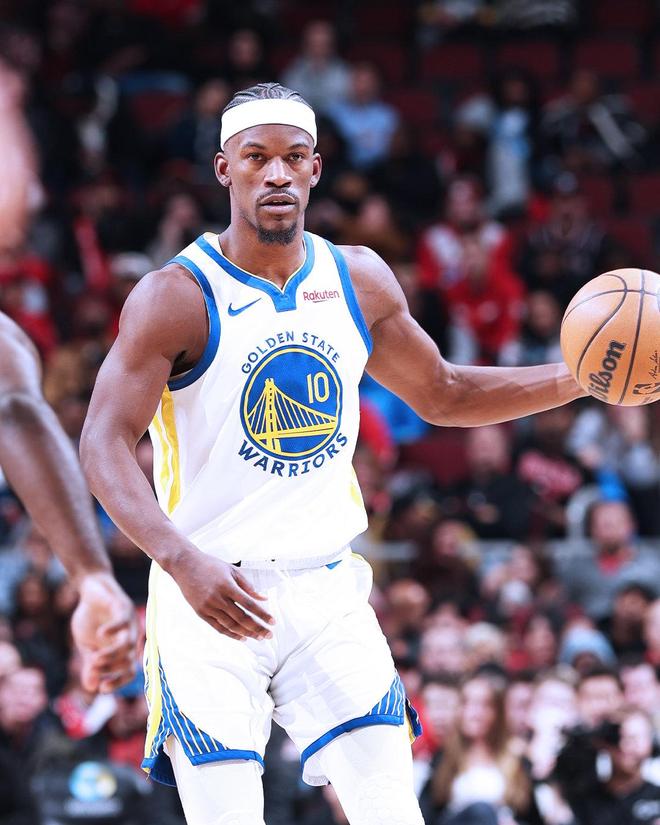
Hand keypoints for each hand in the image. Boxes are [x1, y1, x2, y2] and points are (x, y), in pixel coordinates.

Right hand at [71, 572, 137, 693]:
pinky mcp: (122, 607)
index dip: (119, 682)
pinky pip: (123, 621)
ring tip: (95, 657)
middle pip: (129, 660)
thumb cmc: (91, 618)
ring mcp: (129, 622)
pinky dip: (113, 629)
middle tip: (92, 667)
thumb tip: (91, 689)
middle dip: (110, 668)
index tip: (102, 689)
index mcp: (123, 649)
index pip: (129, 671)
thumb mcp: (86, 645)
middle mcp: (131, 636)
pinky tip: (100, 634)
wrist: (90, 590)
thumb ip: (90, 665)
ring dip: (112, 654)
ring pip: (128, 643)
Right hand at [173, 551, 273, 640]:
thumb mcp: (232, 570)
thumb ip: (248, 585)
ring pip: (231, 625)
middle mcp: (217, 597)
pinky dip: (231, 634)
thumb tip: (263, 598)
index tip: (273, 622)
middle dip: (257, 628)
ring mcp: (208, 606)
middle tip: (268, 635)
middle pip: (241, 617)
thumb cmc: (210, 565)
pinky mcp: (201, 612)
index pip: (249, 604)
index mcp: (227, 585)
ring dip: (246, 633)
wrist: (185, 565)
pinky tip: (242, 637)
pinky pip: (218, 627)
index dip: (262, 614)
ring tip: (258, 637)